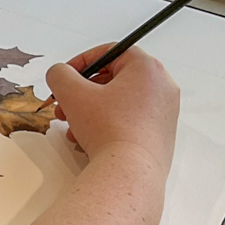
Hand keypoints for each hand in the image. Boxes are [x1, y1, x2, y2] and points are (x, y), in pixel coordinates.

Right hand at [45, 45, 178, 170]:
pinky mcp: (161, 134)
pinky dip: (107, 126)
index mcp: (147, 68)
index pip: (110, 52)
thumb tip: (60, 73)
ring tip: (74, 127)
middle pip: (114, 79)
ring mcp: (165, 112)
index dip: (81, 62)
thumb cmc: (109, 129)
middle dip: (83, 92)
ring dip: (91, 111)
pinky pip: (129, 121)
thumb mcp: (72, 93)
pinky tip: (89, 140)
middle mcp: (161, 87)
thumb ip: (60, 74)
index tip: (66, 76)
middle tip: (66, 104)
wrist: (129, 171)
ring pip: (119, 103)